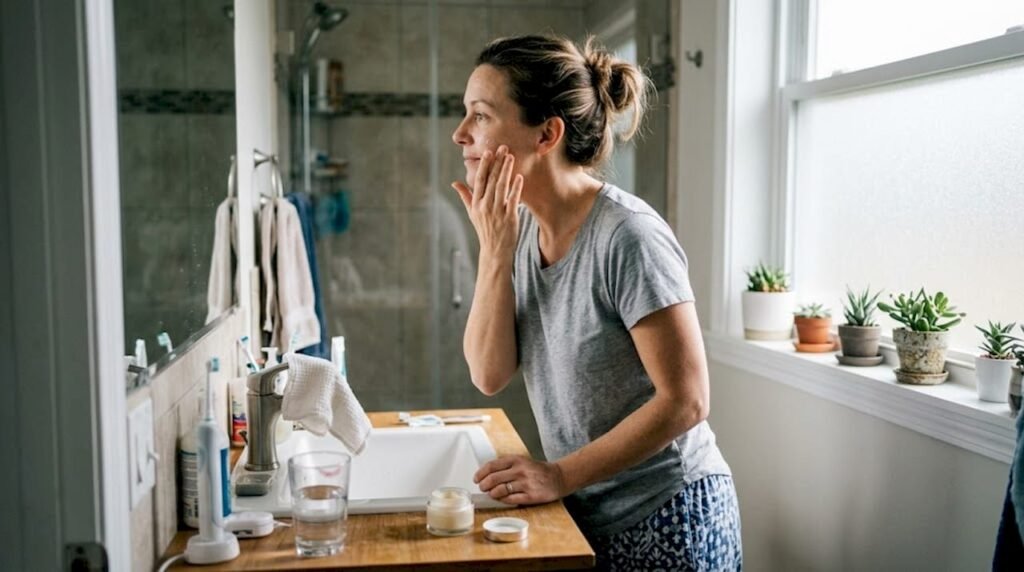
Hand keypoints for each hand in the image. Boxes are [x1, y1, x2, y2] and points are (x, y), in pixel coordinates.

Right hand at [451, 145, 523, 259]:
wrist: (494, 250)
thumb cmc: (484, 229)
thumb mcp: (471, 213)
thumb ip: (465, 196)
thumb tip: (454, 183)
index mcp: (476, 203)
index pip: (480, 180)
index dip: (484, 165)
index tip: (488, 152)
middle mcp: (485, 206)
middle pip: (492, 180)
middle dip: (497, 163)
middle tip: (503, 147)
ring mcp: (497, 212)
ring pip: (502, 187)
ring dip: (506, 170)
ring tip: (511, 156)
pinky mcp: (509, 217)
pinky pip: (513, 199)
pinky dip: (516, 187)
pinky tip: (519, 176)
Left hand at [474, 455, 568, 504]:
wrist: (558, 477)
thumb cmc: (537, 470)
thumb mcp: (521, 461)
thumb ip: (505, 466)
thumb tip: (486, 475)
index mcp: (516, 460)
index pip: (492, 466)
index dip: (480, 473)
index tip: (476, 479)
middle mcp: (520, 470)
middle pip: (493, 478)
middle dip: (484, 485)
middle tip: (482, 488)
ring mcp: (525, 484)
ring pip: (500, 490)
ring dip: (492, 493)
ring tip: (491, 494)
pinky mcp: (530, 496)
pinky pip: (510, 500)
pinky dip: (503, 500)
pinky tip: (502, 499)